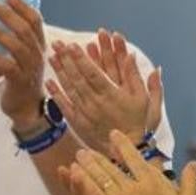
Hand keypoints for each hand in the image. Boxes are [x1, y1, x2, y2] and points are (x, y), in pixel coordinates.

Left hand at [0, 0, 47, 130]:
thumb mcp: (26, 56)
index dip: (22, 7)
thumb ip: (20, 38)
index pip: (35, 20)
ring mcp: (30, 68)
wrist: (27, 107)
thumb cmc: (23, 78)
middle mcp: (37, 54)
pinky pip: (7, 66)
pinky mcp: (19, 81)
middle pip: (25, 30)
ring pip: (17, 46)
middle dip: (8, 15)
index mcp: (39, 45)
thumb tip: (6, 15)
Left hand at [46, 30, 161, 152]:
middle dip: (67, 59)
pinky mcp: (80, 122)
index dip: (83, 59)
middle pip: (78, 78)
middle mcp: (96, 103)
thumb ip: (139, 77)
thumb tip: (133, 56)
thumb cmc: (139, 122)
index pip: (94, 74)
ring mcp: (86, 113)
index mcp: (112, 95)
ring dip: (60, 72)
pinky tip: (49, 82)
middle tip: (57, 44)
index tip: (73, 45)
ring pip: (70, 89)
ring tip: (51, 56)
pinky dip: (56, 95)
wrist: (128, 150)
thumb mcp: (146, 100)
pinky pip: (66, 107)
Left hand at [61, 130, 195, 194]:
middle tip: (85, 150)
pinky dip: (83, 183)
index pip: (134, 158)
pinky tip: (75, 176)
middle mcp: (133, 187)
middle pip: (111, 168)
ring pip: (99, 178)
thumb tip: (194, 162)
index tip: (114, 134)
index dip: (123, 145)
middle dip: (97, 157)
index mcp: (152, 182)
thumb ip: (190, 180)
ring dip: (87, 166)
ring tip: (78, 158)